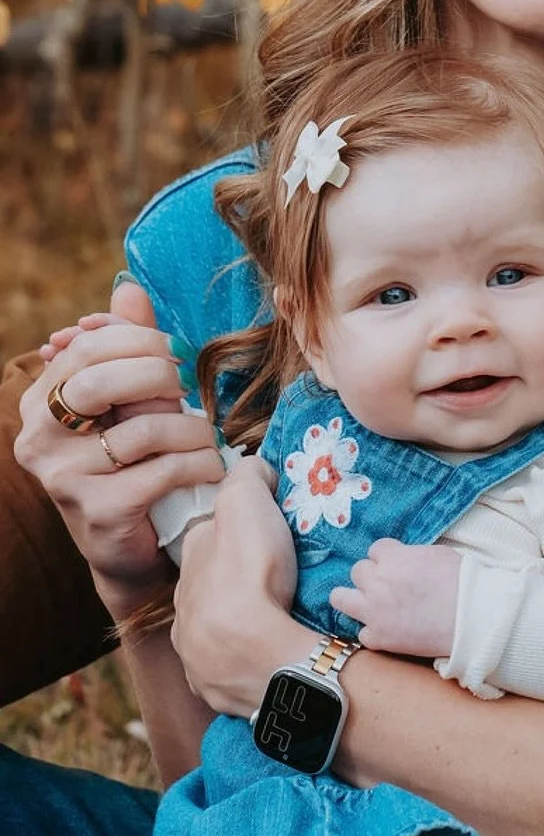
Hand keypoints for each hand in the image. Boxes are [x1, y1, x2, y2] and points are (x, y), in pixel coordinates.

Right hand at [15, 279, 223, 616]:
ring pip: (141, 430)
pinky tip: (212, 467)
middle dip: (159, 377)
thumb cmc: (131, 463)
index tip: (177, 352)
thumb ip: (126, 346)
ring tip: (209, 437)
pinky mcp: (99, 510)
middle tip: (190, 388)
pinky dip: (198, 464)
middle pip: (102, 382)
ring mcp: (63, 477)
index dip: (140, 341)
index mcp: (39, 401)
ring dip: (191, 429)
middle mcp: (39, 437)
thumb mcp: (126, 402)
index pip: (88, 349)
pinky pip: (162, 471)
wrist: (130, 547)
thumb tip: (130, 288)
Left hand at [172, 456, 303, 716]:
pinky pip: (225, 668)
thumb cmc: (251, 572)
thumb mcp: (248, 502)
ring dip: (237, 624)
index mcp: (191, 558)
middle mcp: (183, 603)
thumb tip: (253, 469)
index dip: (232, 529)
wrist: (253, 653)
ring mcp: (193, 649)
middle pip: (208, 583)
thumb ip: (247, 476)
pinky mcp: (211, 684)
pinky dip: (242, 660)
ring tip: (272, 622)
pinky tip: (264, 655)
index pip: (205, 534)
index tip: (261, 533)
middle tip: (273, 579)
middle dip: (232, 580)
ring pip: (213, 628)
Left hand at [330, 539, 460, 656]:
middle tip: (388, 585)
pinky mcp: (378, 637)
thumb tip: (405, 560)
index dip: (387, 558)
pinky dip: (374, 632)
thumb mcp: (438, 555)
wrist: (471, 618)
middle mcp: (377, 582)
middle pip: (358, 571)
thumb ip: (412, 556)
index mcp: (393, 558)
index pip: (376, 549)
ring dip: (351, 598)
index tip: (397, 566)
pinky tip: (388, 630)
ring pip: (340, 598)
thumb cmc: (464, 583)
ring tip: (366, 603)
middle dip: (372, 576)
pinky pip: (362, 632)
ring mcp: (374, 611)